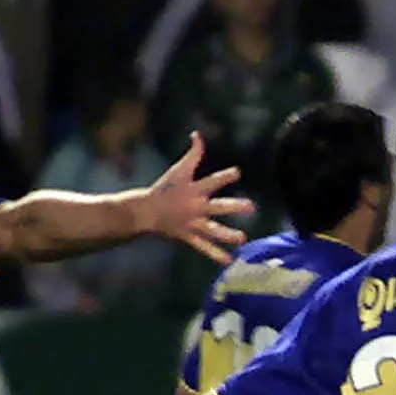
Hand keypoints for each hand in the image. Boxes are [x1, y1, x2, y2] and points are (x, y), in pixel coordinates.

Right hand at [143, 132, 256, 264]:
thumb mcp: (178, 169)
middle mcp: (195, 207)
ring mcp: (192, 223)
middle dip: (234, 207)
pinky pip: (203, 246)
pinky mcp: (187, 236)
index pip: (211, 181)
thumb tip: (198, 134)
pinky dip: (215, 254)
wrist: (144, 211)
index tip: (237, 173)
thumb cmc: (163, 188)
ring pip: (212, 230)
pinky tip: (228, 260)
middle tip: (251, 207)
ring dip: (227, 234)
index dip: (224, 177)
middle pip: (217, 207)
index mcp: (194, 190)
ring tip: (242, 238)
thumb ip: (193, 154)